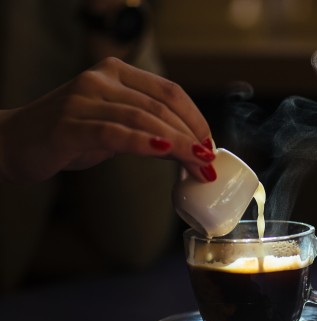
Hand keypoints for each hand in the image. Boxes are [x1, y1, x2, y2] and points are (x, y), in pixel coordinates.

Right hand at [0, 57, 215, 183]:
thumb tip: (191, 147)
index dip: (195, 118)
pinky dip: (144, 143)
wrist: (13, 142)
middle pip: (161, 107)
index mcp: (115, 72)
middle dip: (191, 137)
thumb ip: (147, 127)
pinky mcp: (69, 125)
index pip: (169, 91)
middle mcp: (100, 79)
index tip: (209, 143)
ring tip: (197, 164)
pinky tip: (165, 152)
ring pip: (143, 119)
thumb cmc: (69, 135)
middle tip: (208, 162)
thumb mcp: (114, 125)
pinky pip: (115, 133)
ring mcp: (82, 100)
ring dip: (177, 145)